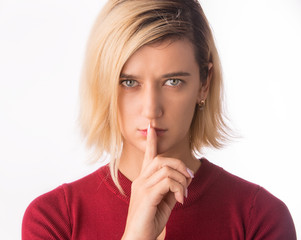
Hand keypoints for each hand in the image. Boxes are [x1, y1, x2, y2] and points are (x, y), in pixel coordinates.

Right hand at [122, 124, 192, 239]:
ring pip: (166, 168)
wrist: (138, 239)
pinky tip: (180, 200)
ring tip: (183, 194)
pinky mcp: (147, 195)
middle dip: (179, 164)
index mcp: (143, 180)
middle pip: (161, 159)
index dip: (151, 142)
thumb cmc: (150, 221)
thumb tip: (184, 178)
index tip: (152, 128)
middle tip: (190, 177)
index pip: (147, 156)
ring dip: (181, 180)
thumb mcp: (164, 201)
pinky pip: (168, 181)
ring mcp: (142, 186)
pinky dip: (179, 188)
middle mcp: (141, 180)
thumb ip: (171, 188)